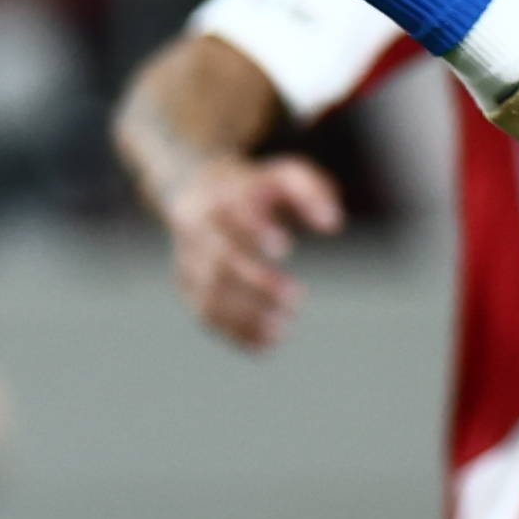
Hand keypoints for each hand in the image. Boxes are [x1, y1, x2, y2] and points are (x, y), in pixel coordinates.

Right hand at [157, 153, 344, 348]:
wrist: (194, 188)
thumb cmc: (254, 188)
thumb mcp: (283, 175)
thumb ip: (311, 192)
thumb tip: (332, 224)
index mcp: (220, 196)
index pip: (231, 211)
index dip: (254, 229)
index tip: (284, 248)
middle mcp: (197, 227)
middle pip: (220, 258)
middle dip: (257, 282)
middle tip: (296, 298)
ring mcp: (187, 258)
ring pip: (208, 291)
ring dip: (244, 314)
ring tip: (282, 328)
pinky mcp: (186, 284)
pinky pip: (203, 313)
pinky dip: (232, 332)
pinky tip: (265, 343)